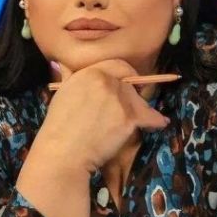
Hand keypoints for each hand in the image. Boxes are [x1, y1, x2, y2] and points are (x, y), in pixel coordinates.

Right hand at [35, 58, 169, 175]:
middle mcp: (106, 81)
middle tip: (132, 105)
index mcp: (89, 72)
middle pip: (129, 83)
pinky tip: (160, 123)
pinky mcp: (129, 117)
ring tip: (143, 119)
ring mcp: (119, 99)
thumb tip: (60, 64)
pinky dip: (155, 120)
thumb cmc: (57, 128)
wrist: (63, 152)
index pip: (117, 65)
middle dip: (132, 93)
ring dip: (141, 109)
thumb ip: (69, 78)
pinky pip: (149, 116)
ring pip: (138, 100)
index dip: (125, 74)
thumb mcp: (60, 95)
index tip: (128, 83)